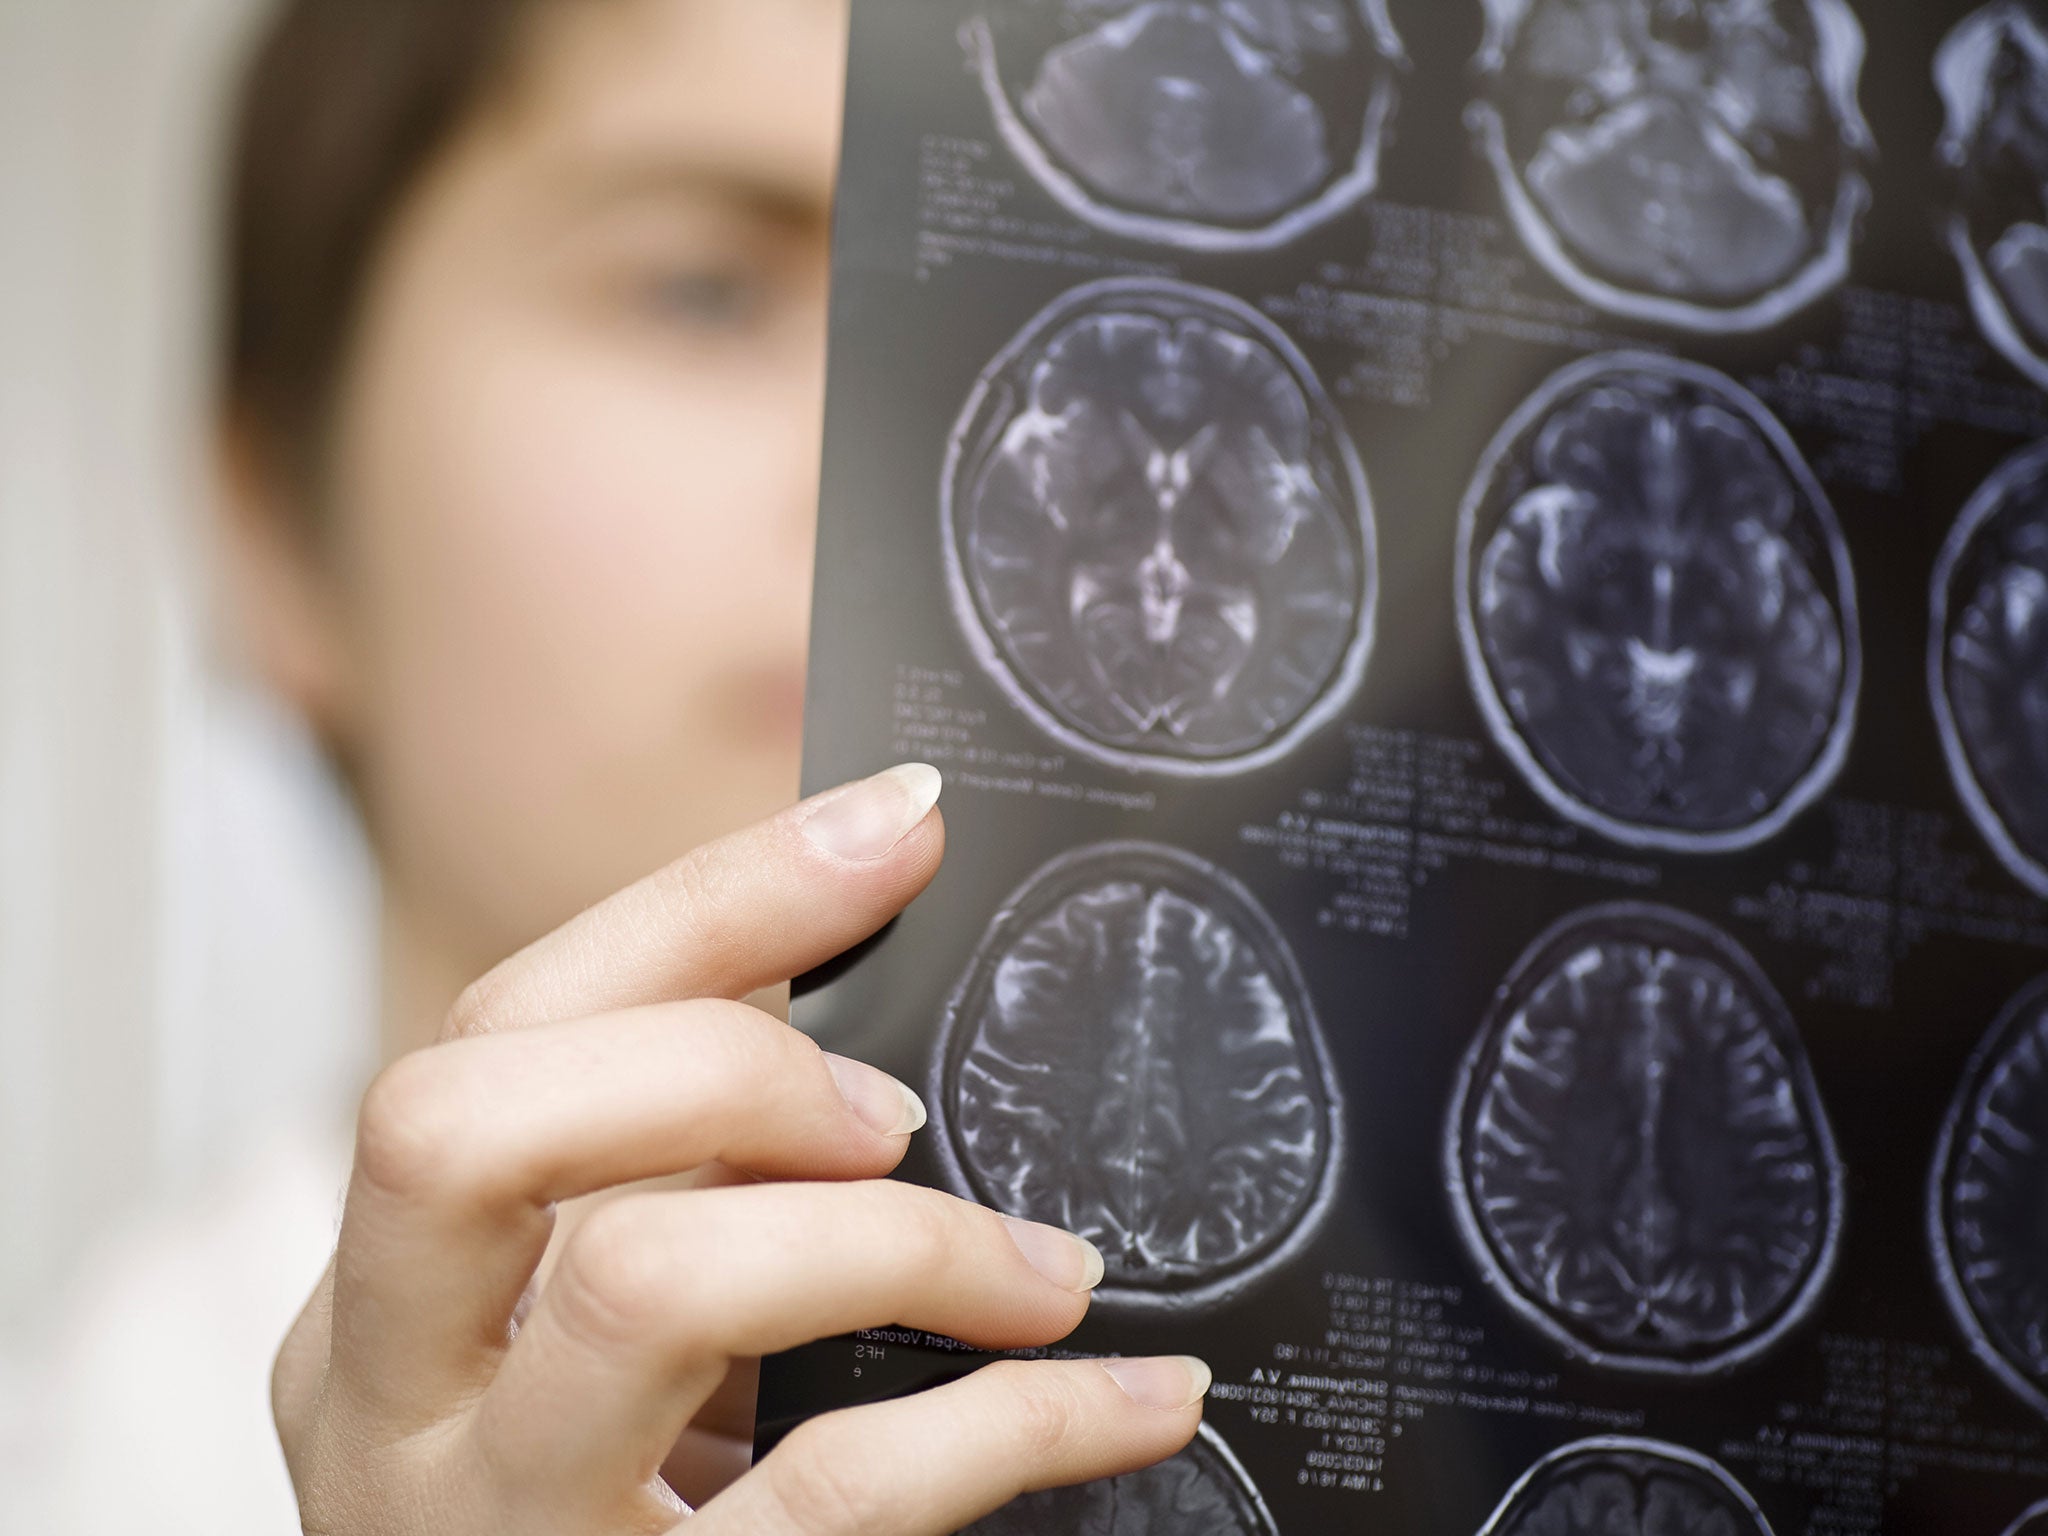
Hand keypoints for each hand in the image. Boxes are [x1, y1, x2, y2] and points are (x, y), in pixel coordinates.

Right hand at [273, 765, 1209, 1534]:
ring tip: (1040, 1269)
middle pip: (462, 1121)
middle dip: (712, 1060)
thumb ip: (684, 1177)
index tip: (902, 824)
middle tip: (886, 1112)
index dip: (704, 902)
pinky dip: (1017, 1424)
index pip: (495, 1032)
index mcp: (386, 1297)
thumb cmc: (644, 1517)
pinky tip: (1135, 1396)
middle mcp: (390, 1409)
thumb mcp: (619, 1336)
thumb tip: (855, 967)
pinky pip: (835, 1497)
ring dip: (891, 1236)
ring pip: (644, 1285)